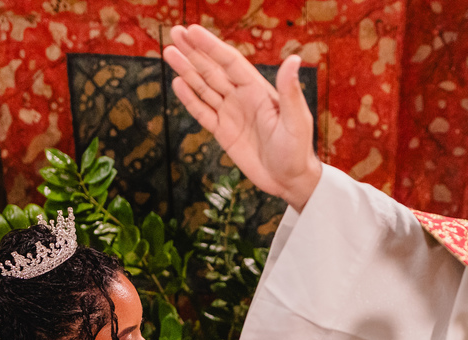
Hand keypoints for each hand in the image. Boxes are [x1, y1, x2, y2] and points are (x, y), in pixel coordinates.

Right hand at [164, 25, 322, 210]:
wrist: (290, 181)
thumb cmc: (298, 150)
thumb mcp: (297, 120)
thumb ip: (290, 91)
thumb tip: (293, 59)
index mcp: (258, 90)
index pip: (230, 62)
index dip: (211, 46)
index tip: (192, 31)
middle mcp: (242, 98)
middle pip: (213, 70)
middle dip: (194, 51)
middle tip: (175, 32)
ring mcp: (231, 114)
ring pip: (204, 87)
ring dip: (187, 70)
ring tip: (169, 52)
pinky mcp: (223, 133)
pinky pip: (203, 112)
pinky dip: (190, 98)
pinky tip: (178, 83)